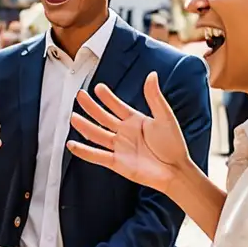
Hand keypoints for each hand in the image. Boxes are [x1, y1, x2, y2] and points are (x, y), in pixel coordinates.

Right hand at [67, 72, 189, 193]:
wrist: (175, 171)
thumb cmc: (173, 144)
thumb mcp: (165, 117)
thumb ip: (154, 97)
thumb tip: (152, 75)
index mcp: (135, 121)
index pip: (117, 106)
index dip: (107, 97)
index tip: (98, 88)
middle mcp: (124, 133)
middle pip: (103, 118)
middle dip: (91, 107)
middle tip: (80, 95)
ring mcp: (119, 147)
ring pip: (97, 134)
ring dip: (84, 126)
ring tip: (73, 117)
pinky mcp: (116, 162)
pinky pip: (97, 156)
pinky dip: (84, 151)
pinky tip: (72, 145)